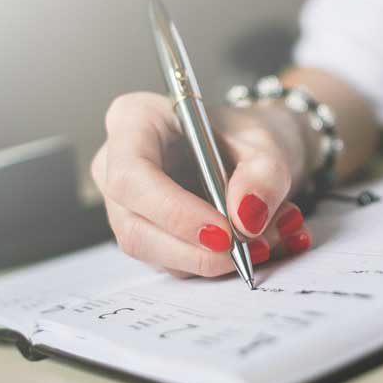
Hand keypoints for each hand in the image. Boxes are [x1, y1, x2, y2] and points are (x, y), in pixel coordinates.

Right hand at [91, 92, 314, 277]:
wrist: (248, 150)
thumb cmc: (243, 135)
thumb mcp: (265, 142)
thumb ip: (263, 175)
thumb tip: (246, 219)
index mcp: (134, 120)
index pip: (132, 175)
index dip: (174, 212)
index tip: (224, 232)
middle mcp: (115, 165)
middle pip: (133, 226)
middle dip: (194, 251)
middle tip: (248, 252)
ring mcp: (125, 205)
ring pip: (153, 252)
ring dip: (213, 260)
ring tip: (268, 240)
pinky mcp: (145, 235)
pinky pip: (174, 263)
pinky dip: (218, 263)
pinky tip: (256, 244)